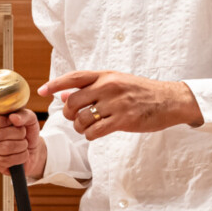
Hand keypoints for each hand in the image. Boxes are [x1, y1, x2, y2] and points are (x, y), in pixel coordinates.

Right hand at [0, 109, 45, 178]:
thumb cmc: (27, 131)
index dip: (1, 121)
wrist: (32, 149)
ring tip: (24, 144)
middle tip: (23, 134)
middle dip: (19, 133)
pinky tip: (22, 153)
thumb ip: (23, 114)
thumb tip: (13, 117)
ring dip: (21, 145)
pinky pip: (7, 160)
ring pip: (5, 148)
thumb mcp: (29, 118)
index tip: (12, 121)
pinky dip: (21, 156)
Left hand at [39, 71, 202, 140]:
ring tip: (87, 127)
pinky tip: (95, 133)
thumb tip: (63, 96)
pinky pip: (95, 131)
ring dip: (79, 127)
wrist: (170, 100)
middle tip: (74, 118)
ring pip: (82, 119)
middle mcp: (109, 87)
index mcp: (106, 75)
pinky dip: (90, 135)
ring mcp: (116, 104)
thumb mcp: (116, 83)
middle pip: (73, 102)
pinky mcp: (124, 120)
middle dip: (68, 114)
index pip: (74, 77)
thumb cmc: (141, 92)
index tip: (42, 90)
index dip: (55, 84)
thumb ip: (91, 88)